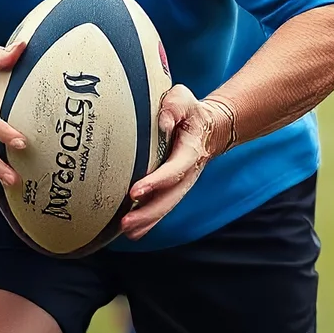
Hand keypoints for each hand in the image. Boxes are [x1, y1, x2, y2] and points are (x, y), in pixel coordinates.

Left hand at [123, 85, 223, 238]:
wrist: (207, 128)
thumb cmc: (190, 112)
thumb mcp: (184, 100)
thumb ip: (174, 106)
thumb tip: (162, 121)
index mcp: (191, 151)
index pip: (174, 170)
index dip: (156, 182)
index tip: (135, 191)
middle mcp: (188, 173)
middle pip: (170, 198)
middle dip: (148, 213)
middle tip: (126, 222)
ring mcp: (181, 184)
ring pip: (166, 207)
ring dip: (147, 221)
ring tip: (126, 231)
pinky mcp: (172, 189)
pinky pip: (161, 209)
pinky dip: (148, 223)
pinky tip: (131, 233)